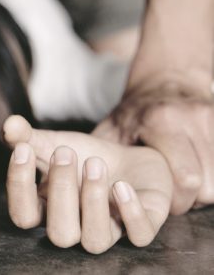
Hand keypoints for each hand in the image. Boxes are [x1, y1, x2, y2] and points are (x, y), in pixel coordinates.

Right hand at [3, 115, 171, 253]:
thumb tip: (8, 124)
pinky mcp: (143, 225)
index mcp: (48, 212)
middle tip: (64, 151)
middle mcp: (76, 228)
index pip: (23, 217)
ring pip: (95, 241)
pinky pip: (138, 235)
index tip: (23, 149)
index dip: (20, 188)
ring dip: (92, 202)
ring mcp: (110, 230)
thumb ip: (27, 137)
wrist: (130, 155)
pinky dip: (130, 212)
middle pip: (60, 235)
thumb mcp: (54, 142)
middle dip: (61, 192)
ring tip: (94, 163)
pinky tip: (121, 184)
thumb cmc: (85, 156)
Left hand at [94, 75, 213, 213]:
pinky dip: (211, 176)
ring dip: (202, 190)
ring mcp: (211, 121)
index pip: (185, 178)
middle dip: (190, 199)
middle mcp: (191, 119)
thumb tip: (81, 184)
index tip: (158, 202)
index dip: (175, 200)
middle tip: (169, 195)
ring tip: (180, 182)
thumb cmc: (135, 112)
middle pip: (206, 185)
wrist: (166, 79)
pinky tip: (193, 169)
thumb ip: (99, 155)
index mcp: (160, 121)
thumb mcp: (112, 129)